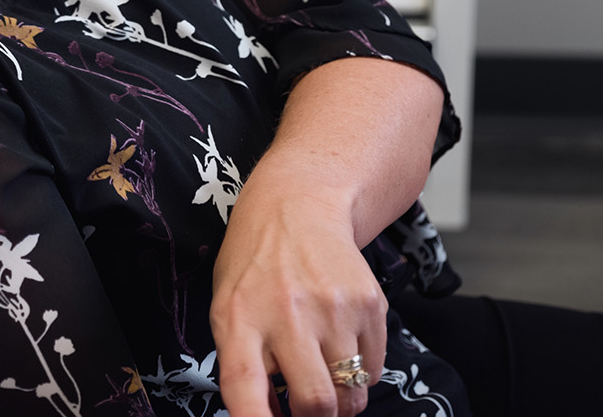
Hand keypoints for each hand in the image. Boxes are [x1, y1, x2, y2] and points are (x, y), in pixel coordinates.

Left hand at [210, 175, 387, 416]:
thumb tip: (269, 416)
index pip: (244, 387)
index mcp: (238, 317)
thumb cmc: (254, 265)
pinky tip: (341, 345)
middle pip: (316, 403)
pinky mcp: (370, 303)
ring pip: (352, 395)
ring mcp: (333, 308)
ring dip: (341, 403)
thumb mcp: (228, 307)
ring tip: (325, 377)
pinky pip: (374, 370)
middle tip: (306, 410)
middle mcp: (286, 312)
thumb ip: (242, 362)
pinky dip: (360, 374)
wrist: (298, 205)